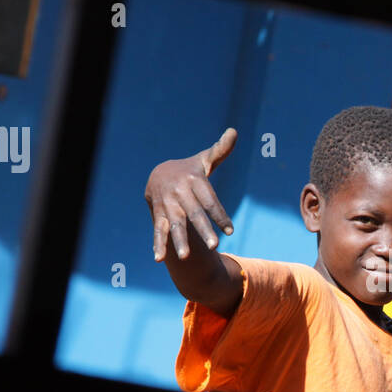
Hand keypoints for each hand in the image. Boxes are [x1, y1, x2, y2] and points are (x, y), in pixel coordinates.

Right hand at [145, 128, 236, 261]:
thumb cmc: (190, 170)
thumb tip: (234, 131)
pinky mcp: (159, 215)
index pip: (209, 200)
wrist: (159, 174)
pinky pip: (158, 231)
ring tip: (185, 257)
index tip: (230, 230)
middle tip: (214, 245)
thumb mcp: (204, 160)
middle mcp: (179, 194)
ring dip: (179, 241)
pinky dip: (157, 245)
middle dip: (203, 229)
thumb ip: (220, 150)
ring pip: (175, 225)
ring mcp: (168, 206)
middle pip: (193, 214)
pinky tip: (157, 259)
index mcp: (193, 180)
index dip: (220, 215)